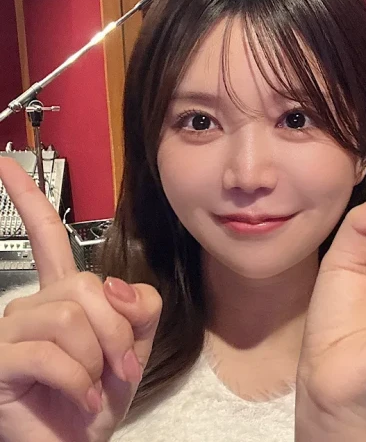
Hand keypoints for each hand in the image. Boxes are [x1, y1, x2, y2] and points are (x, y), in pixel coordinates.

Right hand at [0, 157, 161, 441]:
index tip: (4, 164)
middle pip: (87, 285)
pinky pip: (50, 352)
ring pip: (71, 317)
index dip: (28, 199)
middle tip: (119, 365)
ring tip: (94, 384)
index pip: (48, 237)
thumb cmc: (102, 392)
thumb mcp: (136, 342)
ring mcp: (12, 329)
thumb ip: (140, 305)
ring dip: (97, 358)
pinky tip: (78, 398)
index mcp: (66, 293)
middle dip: (116, 330)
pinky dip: (77, 380)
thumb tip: (112, 286)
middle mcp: (34, 303)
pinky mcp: (0, 359)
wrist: (80, 441)